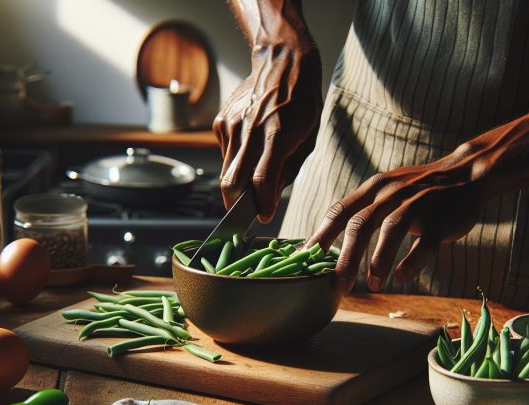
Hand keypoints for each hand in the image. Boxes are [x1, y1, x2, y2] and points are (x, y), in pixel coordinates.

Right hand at [213, 43, 320, 221]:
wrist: (284, 64)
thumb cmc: (302, 105)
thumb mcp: (306, 140)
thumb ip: (287, 171)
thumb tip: (268, 198)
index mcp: (277, 135)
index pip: (262, 180)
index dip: (261, 204)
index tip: (263, 217)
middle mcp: (250, 130)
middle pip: (232, 182)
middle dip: (236, 204)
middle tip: (245, 214)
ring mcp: (232, 124)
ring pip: (226, 170)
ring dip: (236, 183)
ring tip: (251, 180)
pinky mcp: (221, 121)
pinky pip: (225, 152)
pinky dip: (234, 160)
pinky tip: (249, 149)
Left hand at [307, 159, 486, 293]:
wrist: (467, 174)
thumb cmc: (420, 191)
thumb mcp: (387, 190)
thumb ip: (363, 210)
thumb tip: (331, 242)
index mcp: (374, 189)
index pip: (340, 211)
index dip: (321, 236)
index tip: (306, 260)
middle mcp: (392, 194)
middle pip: (361, 224)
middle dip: (346, 258)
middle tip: (337, 286)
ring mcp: (418, 205)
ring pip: (391, 231)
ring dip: (378, 262)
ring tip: (372, 286)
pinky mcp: (441, 220)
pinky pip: (425, 243)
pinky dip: (411, 262)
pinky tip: (401, 278)